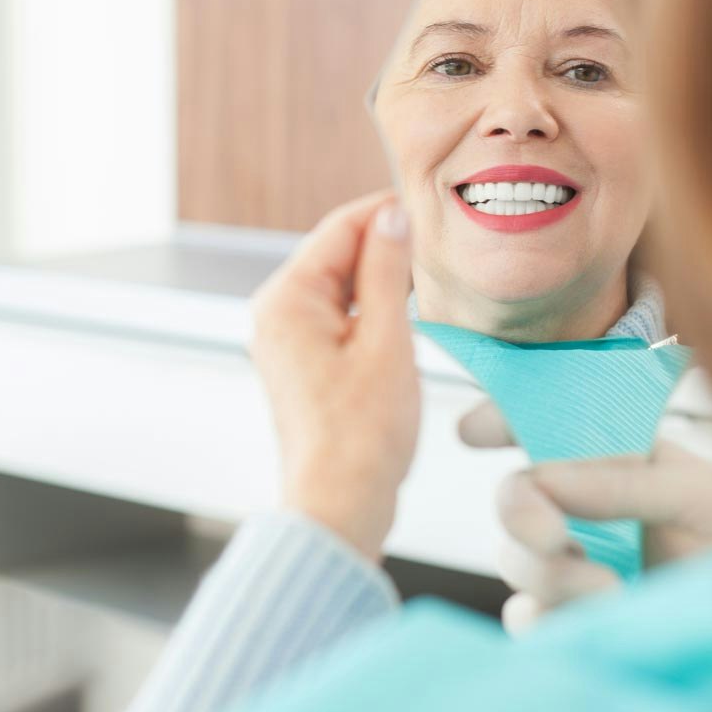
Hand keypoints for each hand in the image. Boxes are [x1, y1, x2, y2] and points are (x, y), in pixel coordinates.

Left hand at [251, 191, 419, 561]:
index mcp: (287, 300)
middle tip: (436, 244)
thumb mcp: (387, 342)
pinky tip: (403, 314)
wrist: (339, 504)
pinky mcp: (301, 363)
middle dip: (383, 245)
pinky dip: (369, 309)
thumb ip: (386, 272)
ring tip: (427, 279)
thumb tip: (391, 218)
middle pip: (334, 255)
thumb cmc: (362, 435)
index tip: (427, 206)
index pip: (338, 229)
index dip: (384, 212)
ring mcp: (285, 340)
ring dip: (379, 278)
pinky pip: (336, 316)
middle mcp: (275, 314)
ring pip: (338, 286)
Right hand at [460, 401, 711, 632]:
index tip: (473, 430)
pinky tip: (593, 624)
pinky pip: (529, 621)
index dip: (502, 418)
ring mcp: (580, 568)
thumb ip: (625, 481)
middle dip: (522, 514)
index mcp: (614, 458)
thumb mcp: (707, 492)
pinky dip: (546, 621)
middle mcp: (587, 509)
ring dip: (548, 574)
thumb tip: (542, 475)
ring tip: (611, 594)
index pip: (544, 425)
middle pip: (515, 499)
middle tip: (557, 538)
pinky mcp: (580, 625)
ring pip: (515, 562)